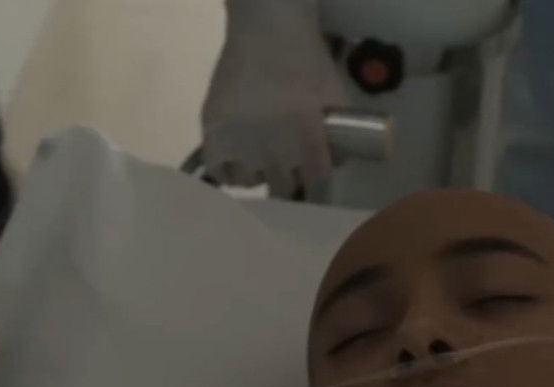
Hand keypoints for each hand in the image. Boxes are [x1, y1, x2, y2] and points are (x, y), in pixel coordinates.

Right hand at [202, 0, 348, 196]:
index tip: (311, 168)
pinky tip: (236, 160)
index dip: (315, 175)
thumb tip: (336, 161)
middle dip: (288, 176)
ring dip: (258, 173)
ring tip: (259, 158)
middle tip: (285, 163)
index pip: (315, 181)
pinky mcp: (213, 135)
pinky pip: (220, 172)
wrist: (266, 31)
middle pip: (283, 187)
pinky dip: (229, 171)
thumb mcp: (335, 98)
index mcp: (307, 144)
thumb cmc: (305, 60)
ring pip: (251, 182)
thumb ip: (339, 136)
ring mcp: (240, 145)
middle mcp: (273, 152)